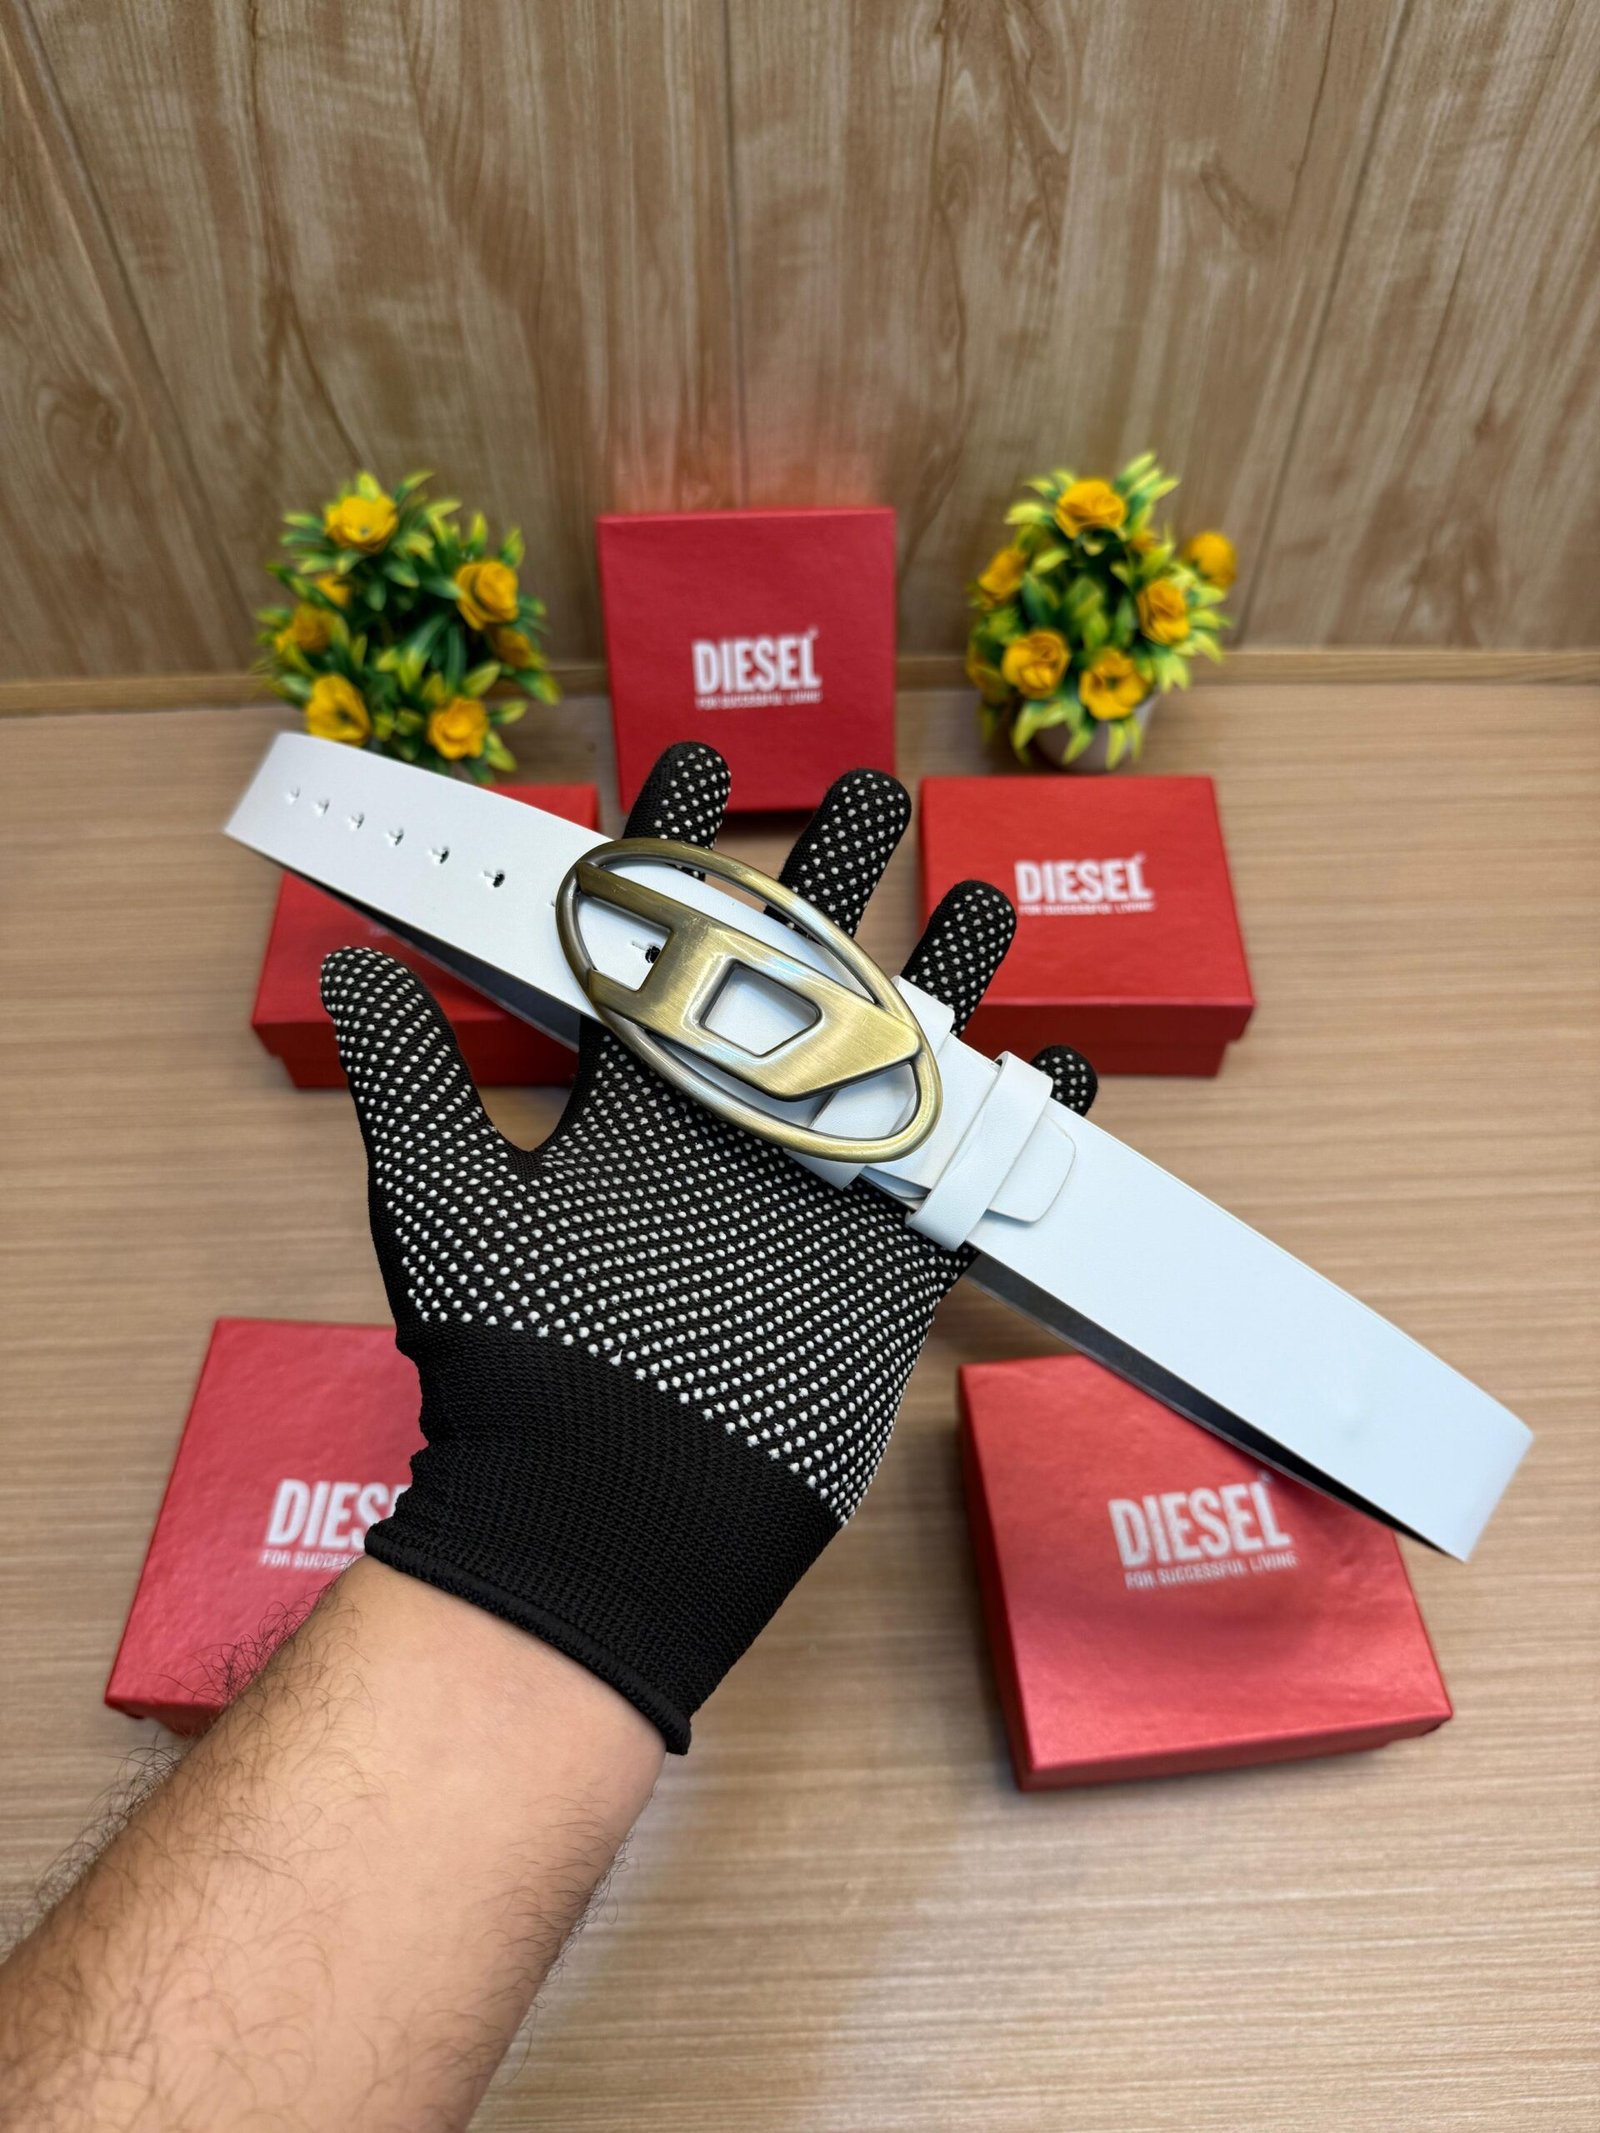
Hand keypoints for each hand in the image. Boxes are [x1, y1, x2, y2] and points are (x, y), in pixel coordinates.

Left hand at [321, 743, 1095, 1748]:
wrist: (607, 1517)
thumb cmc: (518, 1366)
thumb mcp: (451, 1208)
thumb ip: (415, 1082)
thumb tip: (347, 964)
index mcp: (634, 1101)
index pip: (662, 946)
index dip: (678, 851)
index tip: (698, 759)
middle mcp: (729, 1130)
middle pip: (795, 978)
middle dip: (834, 883)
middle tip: (873, 794)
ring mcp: (813, 1195)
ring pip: (893, 1061)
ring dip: (941, 983)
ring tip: (979, 904)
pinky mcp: (882, 1269)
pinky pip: (962, 1179)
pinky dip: (1016, 1127)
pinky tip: (1057, 1070)